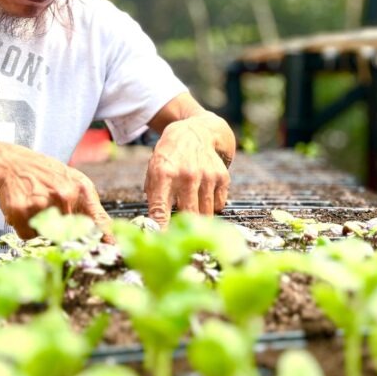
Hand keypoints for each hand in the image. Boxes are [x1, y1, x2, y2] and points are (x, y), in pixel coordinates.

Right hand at [0, 132, 111, 239]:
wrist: (10, 164)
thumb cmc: (43, 176)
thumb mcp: (74, 184)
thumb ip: (92, 211)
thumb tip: (110, 240)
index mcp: (81, 189)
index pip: (100, 222)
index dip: (105, 240)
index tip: (111, 252)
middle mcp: (65, 195)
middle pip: (71, 235)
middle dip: (62, 233)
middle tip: (51, 216)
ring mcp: (42, 203)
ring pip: (47, 236)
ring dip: (40, 229)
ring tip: (35, 209)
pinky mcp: (21, 210)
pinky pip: (28, 235)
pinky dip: (24, 228)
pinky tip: (23, 210)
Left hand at [145, 112, 232, 226]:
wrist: (195, 132)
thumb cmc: (171, 155)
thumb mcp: (154, 170)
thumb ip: (154, 196)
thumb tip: (154, 225)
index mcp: (164, 174)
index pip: (160, 209)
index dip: (160, 229)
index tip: (161, 243)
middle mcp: (187, 175)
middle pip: (189, 215)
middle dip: (185, 228)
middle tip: (181, 233)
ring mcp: (207, 176)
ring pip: (206, 214)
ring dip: (199, 217)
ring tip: (192, 209)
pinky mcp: (222, 177)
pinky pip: (219, 205)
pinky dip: (212, 207)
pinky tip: (204, 197)